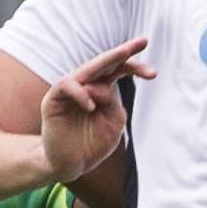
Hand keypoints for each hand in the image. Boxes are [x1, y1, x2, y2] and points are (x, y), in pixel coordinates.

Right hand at [41, 38, 155, 181]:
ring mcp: (69, 91)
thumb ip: (113, 104)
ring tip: (121, 62)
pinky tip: (90, 107)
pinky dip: (81, 94)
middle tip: (142, 42)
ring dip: (105, 64)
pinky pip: (67, 85)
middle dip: (123, 52)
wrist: (71, 165)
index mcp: (103, 89)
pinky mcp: (53, 100)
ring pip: (86, 70)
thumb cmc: (92, 144)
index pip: (119, 70)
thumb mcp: (113, 124)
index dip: (135, 67)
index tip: (153, 73)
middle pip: (105, 63)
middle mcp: (86, 85)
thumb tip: (99, 88)